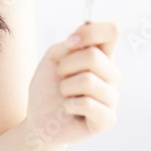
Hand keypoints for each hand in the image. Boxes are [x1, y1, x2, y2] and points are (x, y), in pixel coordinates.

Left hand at [26, 21, 120, 144]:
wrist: (39, 118)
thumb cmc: (47, 87)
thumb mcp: (52, 58)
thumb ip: (67, 45)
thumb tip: (80, 41)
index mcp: (101, 57)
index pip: (111, 32)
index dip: (91, 31)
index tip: (70, 41)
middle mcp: (111, 75)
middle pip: (94, 56)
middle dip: (66, 66)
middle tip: (60, 77)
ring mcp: (111, 97)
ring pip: (88, 80)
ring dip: (66, 87)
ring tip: (65, 95)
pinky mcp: (107, 118)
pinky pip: (87, 103)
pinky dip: (69, 105)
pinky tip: (69, 109)